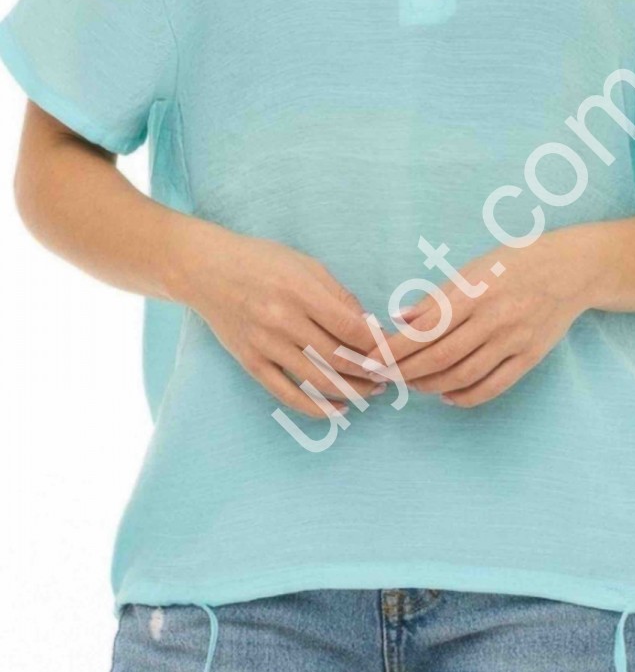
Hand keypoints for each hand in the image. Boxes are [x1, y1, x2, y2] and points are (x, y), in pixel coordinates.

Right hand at [174, 222, 379, 417]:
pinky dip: (316, 407)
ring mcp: (265, 345)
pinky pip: (287, 394)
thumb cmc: (260, 262)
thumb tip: (370, 327)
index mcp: (299, 291)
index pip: (350, 327)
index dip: (377, 344)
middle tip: (391, 375)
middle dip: (371, 371)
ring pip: (317, 380)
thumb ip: (338, 295)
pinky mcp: (251, 363)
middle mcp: (282, 321)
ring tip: (373, 392)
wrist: (205, 271)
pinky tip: (339, 410)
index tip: (393, 351)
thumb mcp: (305, 265)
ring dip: (352, 391)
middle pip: (338, 357)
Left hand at [366, 229, 603, 407]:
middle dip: (405, 371)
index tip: (372, 359)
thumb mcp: (473, 269)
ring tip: (412, 384)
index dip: (395, 348)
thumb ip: (437, 298)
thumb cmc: (515, 264)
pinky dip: (465, 397)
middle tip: (384, 376)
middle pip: (439, 357)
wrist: (571, 270)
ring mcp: (513, 341)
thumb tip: (400, 320)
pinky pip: (493, 386)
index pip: (425, 329)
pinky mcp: (529, 357)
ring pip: (462, 375)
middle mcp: (493, 319)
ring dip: (430, 385)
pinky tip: (447, 395)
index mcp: (474, 292)